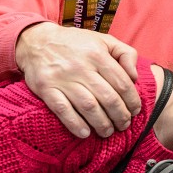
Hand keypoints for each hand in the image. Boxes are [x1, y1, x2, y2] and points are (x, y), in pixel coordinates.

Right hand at [15, 22, 140, 137]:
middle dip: (120, 116)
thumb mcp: (104, 40)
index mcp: (98, 54)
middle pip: (108, 98)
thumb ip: (126, 53)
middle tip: (124, 125)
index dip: (132, 100)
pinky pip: (63, 110)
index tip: (135, 111)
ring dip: (101, 123)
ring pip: (88, 106)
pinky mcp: (46, 89)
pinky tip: (85, 133)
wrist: (36, 41)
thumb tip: (135, 77)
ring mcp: (62, 79)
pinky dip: (75, 124)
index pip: (122, 83)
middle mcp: (81, 67)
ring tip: (108, 132)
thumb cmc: (75, 43)